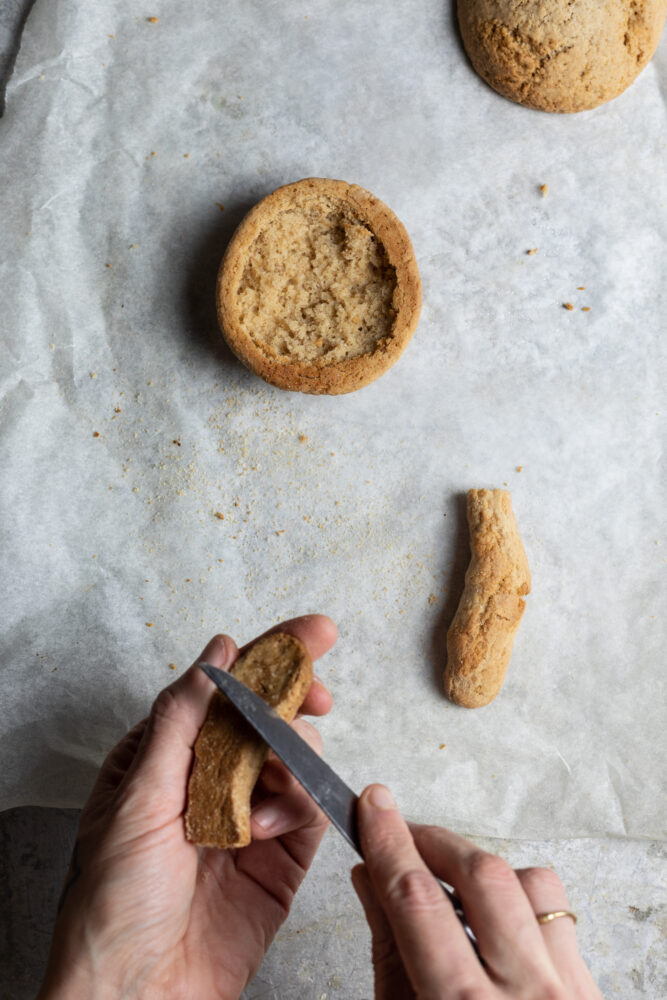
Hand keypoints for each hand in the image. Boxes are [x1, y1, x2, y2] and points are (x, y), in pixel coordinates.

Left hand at [38, 614, 336, 999]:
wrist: (140, 994)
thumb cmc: (113, 903)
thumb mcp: (137, 799)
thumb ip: (181, 721)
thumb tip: (216, 655)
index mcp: (166, 754)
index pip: (224, 689)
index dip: (270, 655)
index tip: (313, 633)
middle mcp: (210, 778)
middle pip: (267, 715)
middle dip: (295, 697)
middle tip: (317, 695)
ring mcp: (248, 813)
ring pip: (294, 756)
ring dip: (287, 765)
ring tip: (257, 806)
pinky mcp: (280, 853)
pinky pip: (309, 806)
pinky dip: (299, 805)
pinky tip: (268, 829)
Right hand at [351, 785, 601, 999]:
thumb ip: (390, 953)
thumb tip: (372, 876)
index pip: (417, 898)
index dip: (388, 841)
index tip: (373, 803)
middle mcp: (524, 991)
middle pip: (481, 873)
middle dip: (434, 840)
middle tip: (402, 834)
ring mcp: (566, 987)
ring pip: (529, 883)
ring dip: (482, 872)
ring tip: (450, 888)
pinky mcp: (590, 985)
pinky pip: (557, 913)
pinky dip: (520, 901)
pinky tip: (493, 919)